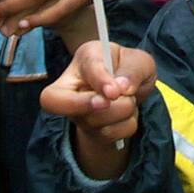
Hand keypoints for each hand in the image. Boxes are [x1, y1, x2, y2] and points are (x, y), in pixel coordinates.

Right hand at [40, 40, 156, 178]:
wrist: (131, 95)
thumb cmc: (129, 70)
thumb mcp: (139, 62)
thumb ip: (133, 70)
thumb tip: (123, 87)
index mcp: (86, 58)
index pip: (85, 67)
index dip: (99, 80)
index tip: (114, 91)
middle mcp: (73, 85)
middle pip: (53, 100)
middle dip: (80, 104)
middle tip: (106, 103)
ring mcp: (77, 112)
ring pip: (92, 121)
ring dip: (121, 112)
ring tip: (129, 99)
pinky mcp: (90, 132)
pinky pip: (110, 134)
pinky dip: (126, 125)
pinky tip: (126, 114)